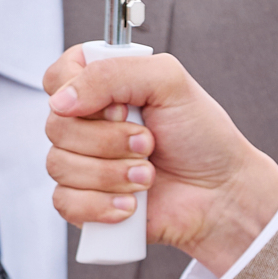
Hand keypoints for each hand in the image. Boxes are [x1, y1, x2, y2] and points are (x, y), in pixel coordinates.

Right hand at [44, 46, 277, 273]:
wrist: (221, 193)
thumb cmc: (201, 136)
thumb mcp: (168, 81)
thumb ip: (113, 73)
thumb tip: (62, 100)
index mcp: (102, 88)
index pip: (58, 77)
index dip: (78, 92)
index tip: (118, 107)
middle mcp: (88, 124)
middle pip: (56, 125)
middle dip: (108, 139)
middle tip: (148, 143)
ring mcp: (83, 164)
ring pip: (59, 165)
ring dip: (111, 174)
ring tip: (147, 176)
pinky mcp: (85, 202)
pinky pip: (65, 202)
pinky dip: (101, 205)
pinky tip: (131, 204)